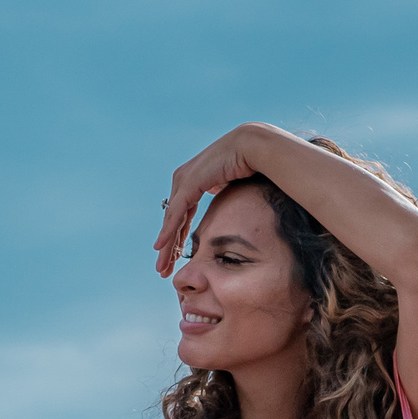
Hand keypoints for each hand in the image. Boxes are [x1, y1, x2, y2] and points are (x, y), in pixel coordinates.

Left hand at [155, 123, 281, 276]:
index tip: (173, 260)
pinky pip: (176, 212)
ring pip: (171, 219)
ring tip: (161, 268)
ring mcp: (185, 179)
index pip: (180, 215)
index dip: (176, 239)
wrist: (256, 148)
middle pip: (172, 220)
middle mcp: (184, 178)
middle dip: (168, 247)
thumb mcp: (231, 190)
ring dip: (166, 246)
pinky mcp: (190, 182)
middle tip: (162, 270)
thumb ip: (223, 200)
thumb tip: (227, 213)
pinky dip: (168, 231)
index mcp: (193, 180)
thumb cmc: (251, 168)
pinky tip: (161, 247)